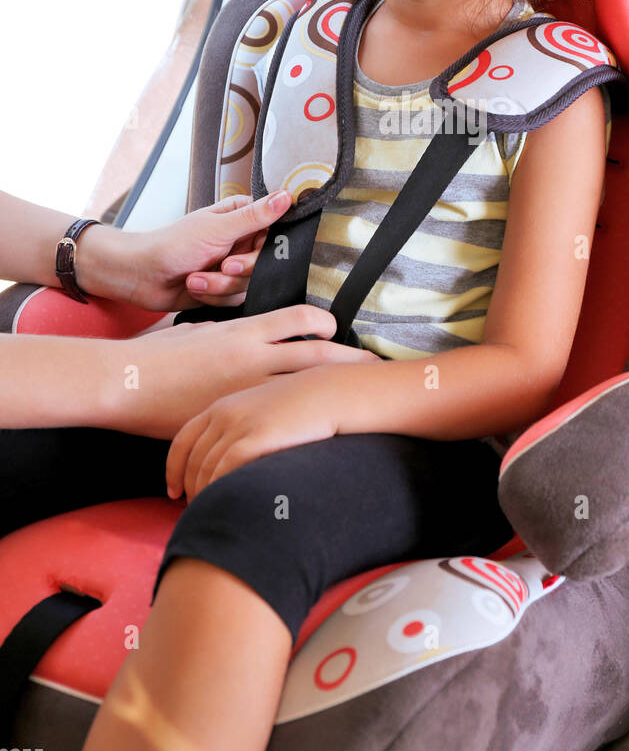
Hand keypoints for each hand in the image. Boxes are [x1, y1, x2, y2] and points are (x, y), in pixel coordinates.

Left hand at [80, 190, 293, 310]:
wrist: (142, 276)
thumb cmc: (171, 245)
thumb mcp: (217, 228)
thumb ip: (255, 216)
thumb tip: (286, 196)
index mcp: (241, 218)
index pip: (275, 232)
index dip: (265, 248)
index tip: (247, 252)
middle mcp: (241, 241)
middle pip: (265, 263)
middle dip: (239, 271)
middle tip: (222, 266)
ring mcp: (233, 267)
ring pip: (250, 284)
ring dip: (220, 285)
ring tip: (196, 278)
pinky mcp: (224, 289)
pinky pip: (236, 299)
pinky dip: (213, 296)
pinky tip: (194, 286)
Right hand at [104, 305, 380, 440]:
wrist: (127, 382)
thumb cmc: (158, 356)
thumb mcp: (200, 332)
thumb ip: (231, 334)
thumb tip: (251, 337)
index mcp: (245, 329)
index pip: (302, 318)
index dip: (327, 322)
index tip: (339, 328)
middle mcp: (254, 356)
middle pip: (320, 355)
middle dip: (353, 362)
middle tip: (380, 368)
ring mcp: (247, 390)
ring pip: (306, 388)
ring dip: (338, 392)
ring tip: (365, 401)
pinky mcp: (236, 417)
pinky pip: (278, 422)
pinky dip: (302, 424)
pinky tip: (318, 432)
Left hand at [166, 370, 338, 500]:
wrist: (330, 392)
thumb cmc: (300, 405)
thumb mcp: (261, 408)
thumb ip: (239, 426)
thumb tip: (227, 459)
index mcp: (222, 405)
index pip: (183, 440)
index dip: (173, 469)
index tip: (173, 491)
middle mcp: (225, 413)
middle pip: (192, 459)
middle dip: (188, 487)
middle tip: (192, 509)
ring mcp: (240, 424)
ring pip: (206, 467)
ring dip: (202, 494)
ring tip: (208, 512)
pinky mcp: (258, 436)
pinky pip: (225, 468)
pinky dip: (218, 488)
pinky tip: (223, 501)